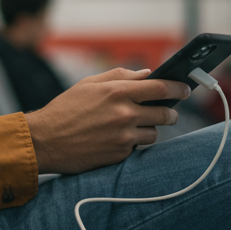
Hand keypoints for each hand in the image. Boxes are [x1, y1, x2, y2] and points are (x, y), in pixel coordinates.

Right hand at [25, 68, 190, 174]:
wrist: (44, 141)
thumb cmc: (65, 109)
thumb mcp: (89, 84)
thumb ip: (120, 76)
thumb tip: (147, 74)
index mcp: (118, 91)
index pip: (161, 88)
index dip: (178, 88)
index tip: (186, 89)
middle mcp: (124, 114)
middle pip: (165, 113)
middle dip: (170, 112)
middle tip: (169, 112)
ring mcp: (123, 136)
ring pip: (154, 133)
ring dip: (151, 129)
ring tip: (136, 126)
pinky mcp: (120, 155)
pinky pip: (138, 147)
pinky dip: (134, 142)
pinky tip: (119, 138)